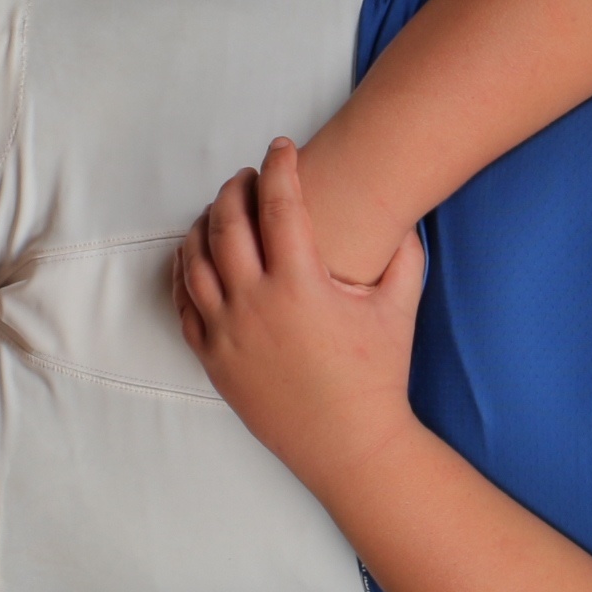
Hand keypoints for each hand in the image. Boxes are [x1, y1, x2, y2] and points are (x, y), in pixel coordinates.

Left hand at [174, 138, 426, 479]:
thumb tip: (408, 218)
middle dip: (236, 189)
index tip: (282, 148)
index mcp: (300, 284)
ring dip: (204, 225)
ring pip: (195, 259)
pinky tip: (196, 258)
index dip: (280, 167)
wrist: (348, 444)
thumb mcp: (399, 311)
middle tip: (249, 177)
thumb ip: (405, 258)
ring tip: (220, 212)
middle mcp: (254, 303)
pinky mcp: (212, 358)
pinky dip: (184, 271)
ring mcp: (226, 331)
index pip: (280, 204)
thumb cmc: (377, 378)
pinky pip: (183, 302)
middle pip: (227, 222)